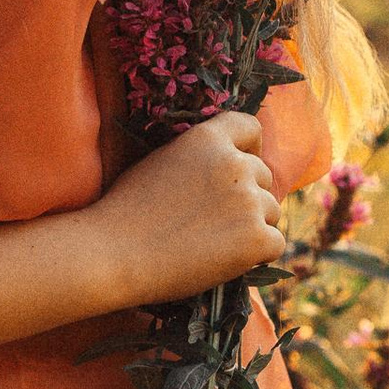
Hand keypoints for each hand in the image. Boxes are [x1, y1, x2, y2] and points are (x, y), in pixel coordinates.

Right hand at [94, 110, 287, 307]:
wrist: (113, 254)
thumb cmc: (125, 213)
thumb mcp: (160, 162)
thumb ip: (198, 159)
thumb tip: (227, 165)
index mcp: (208, 138)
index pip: (250, 127)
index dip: (251, 149)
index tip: (241, 169)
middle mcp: (235, 163)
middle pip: (265, 177)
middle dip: (248, 198)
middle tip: (213, 223)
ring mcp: (249, 201)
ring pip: (272, 212)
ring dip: (252, 227)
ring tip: (211, 243)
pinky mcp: (256, 238)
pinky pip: (275, 244)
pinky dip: (257, 256)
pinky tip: (224, 261)